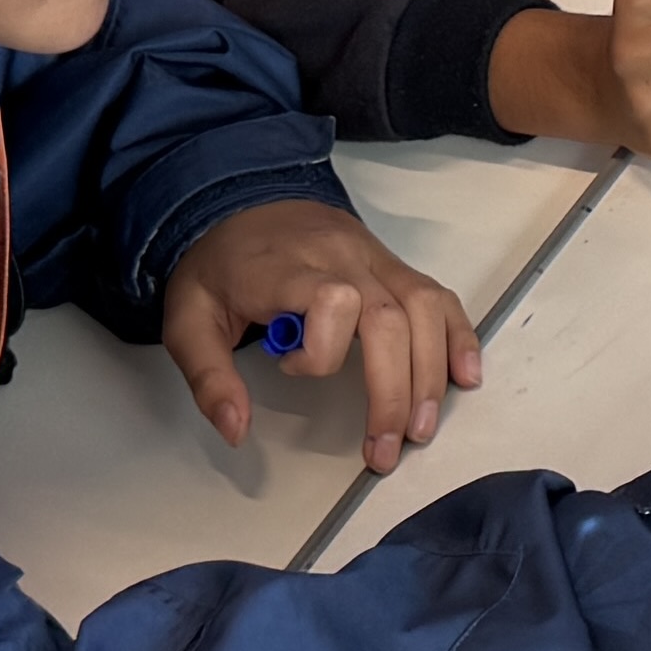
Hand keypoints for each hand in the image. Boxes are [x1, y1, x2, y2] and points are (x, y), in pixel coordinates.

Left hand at [158, 199, 484, 471]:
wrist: (240, 201)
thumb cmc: (219, 269)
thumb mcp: (186, 321)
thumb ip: (209, 378)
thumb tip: (237, 430)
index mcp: (285, 268)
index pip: (332, 300)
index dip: (321, 351)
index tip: (289, 369)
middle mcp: (340, 257)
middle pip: (390, 318)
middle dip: (395, 391)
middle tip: (387, 449)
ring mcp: (374, 257)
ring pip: (423, 308)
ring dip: (431, 374)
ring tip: (422, 428)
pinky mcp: (393, 265)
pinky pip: (438, 296)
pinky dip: (458, 337)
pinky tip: (464, 378)